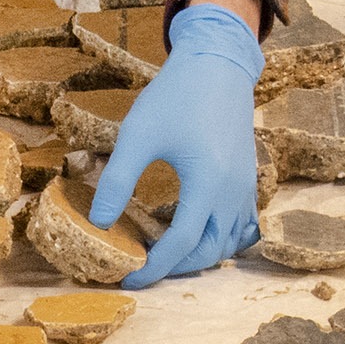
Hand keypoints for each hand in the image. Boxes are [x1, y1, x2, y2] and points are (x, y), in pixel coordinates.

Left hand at [96, 0, 263, 285]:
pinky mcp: (247, 181)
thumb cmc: (176, 95)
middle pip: (207, 252)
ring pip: (225, 243)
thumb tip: (97, 224)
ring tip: (159, 253)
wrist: (218, 65)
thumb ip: (117, 181)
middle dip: (174, 268)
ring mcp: (245, 189)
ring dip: (195, 256)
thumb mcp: (137, 135)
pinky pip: (236, 227)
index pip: (180, 245)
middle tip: (139, 268)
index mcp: (207, 184)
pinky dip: (213, 238)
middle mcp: (233, 193)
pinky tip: (186, 231)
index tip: (126, 278)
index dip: (152, 268)